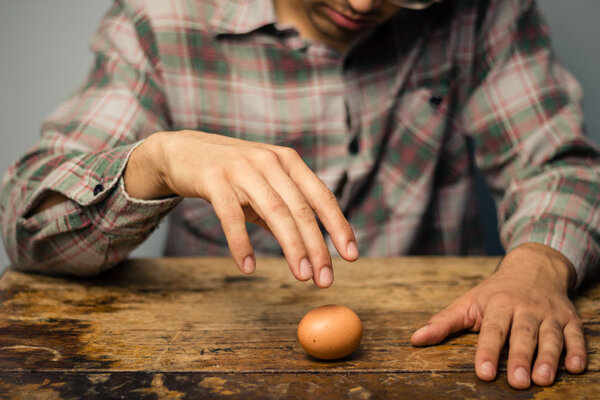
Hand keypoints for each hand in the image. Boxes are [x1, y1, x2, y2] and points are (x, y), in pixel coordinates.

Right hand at [124, 130, 358, 286]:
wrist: (183, 151)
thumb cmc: (231, 173)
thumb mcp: (264, 184)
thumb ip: (286, 207)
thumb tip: (311, 246)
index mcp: (288, 162)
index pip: (321, 196)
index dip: (339, 226)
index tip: (351, 256)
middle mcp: (270, 162)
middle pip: (301, 210)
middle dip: (317, 247)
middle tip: (325, 279)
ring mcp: (242, 169)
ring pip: (275, 212)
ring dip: (292, 247)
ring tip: (302, 276)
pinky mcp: (214, 179)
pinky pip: (231, 216)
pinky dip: (241, 243)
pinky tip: (248, 267)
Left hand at [411, 243, 585, 388]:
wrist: (533, 268)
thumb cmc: (494, 292)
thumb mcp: (467, 302)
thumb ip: (444, 322)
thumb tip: (415, 340)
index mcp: (498, 304)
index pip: (492, 330)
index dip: (487, 351)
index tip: (483, 373)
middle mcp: (525, 308)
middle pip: (523, 334)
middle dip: (520, 358)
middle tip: (517, 382)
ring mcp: (549, 313)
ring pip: (550, 336)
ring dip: (548, 358)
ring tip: (543, 379)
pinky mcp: (569, 319)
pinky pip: (576, 334)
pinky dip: (578, 350)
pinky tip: (576, 366)